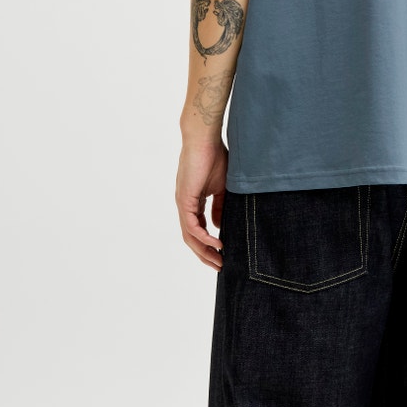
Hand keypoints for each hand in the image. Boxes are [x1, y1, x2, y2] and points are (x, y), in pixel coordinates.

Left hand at [176, 138, 227, 269]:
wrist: (205, 140)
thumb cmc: (215, 157)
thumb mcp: (221, 188)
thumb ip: (219, 207)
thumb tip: (219, 227)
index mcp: (193, 202)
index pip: (198, 229)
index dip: (209, 244)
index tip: (223, 254)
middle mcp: (185, 205)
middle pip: (191, 238)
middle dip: (205, 254)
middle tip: (220, 266)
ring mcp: (183, 203)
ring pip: (190, 236)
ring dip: (204, 250)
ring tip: (218, 261)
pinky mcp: (184, 200)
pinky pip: (192, 225)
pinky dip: (203, 237)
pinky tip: (216, 244)